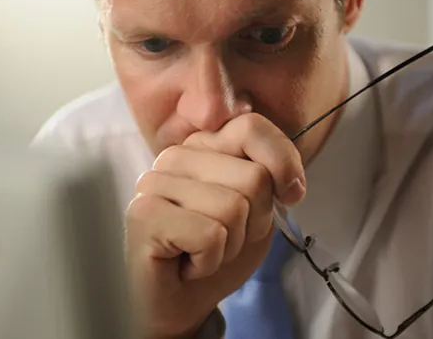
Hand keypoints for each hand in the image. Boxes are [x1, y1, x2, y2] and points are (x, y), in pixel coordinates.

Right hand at [125, 113, 306, 337]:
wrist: (179, 304)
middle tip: (224, 238)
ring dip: (230, 245)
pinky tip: (187, 263)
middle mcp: (175, 156)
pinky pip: (210, 235)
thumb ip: (270, 180)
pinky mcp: (143, 214)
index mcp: (203, 146)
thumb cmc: (214, 253)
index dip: (283, 164)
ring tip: (203, 250)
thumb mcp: (257, 210)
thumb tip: (288, 181)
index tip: (289, 197)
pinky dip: (209, 261)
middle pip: (253, 176)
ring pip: (233, 208)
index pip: (252, 127)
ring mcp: (154, 182)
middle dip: (254, 222)